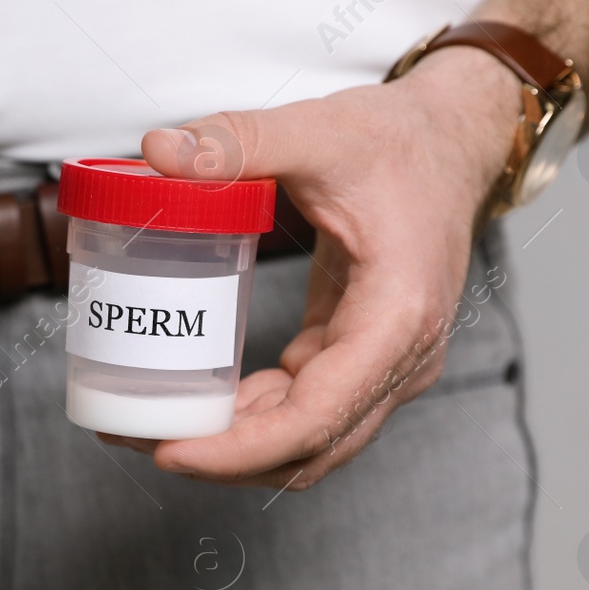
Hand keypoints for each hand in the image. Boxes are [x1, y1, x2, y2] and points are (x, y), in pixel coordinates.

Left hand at [108, 47, 519, 489]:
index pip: (314, 420)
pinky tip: (196, 401)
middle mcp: (401, 360)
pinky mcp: (362, 357)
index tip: (170, 451)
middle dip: (220, 458)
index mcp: (397, 319)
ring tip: (150, 423)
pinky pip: (304, 409)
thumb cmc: (400, 141)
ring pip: (305, 440)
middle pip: (307, 448)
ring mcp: (386, 366)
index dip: (239, 450)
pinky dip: (251, 417)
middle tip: (135, 435)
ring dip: (232, 445)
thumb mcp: (317, 130)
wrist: (453, 141)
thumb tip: (158, 151)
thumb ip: (236, 140)